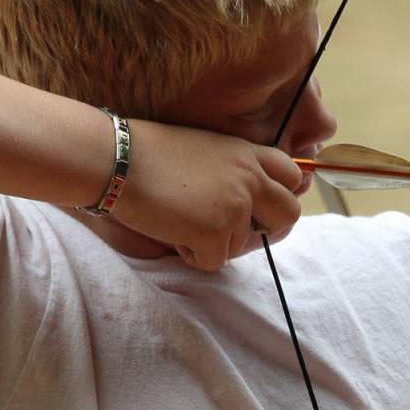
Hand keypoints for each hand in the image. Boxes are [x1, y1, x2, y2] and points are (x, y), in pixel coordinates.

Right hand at [111, 120, 303, 270]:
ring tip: (179, 216)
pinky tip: (171, 229)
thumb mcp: (205, 148)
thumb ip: (233, 169)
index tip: (263, 206)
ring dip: (212, 241)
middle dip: (270, 228)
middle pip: (290, 214)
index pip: (292, 175)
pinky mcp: (215, 232)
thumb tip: (248, 199)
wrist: (116, 159)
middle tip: (236, 230)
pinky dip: (192, 254)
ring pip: (240, 245)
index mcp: (247, 153)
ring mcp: (236, 206)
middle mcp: (250, 178)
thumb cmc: (148, 153)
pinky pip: (214, 262)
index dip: (281, 194)